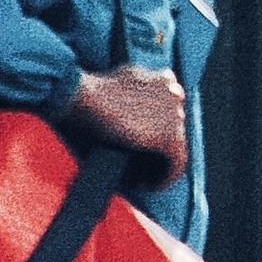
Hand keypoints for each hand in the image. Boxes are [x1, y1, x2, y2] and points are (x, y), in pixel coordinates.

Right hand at [66, 68, 186, 182]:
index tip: (146, 138)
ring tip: (144, 177)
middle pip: (174, 128)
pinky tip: (149, 185)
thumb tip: (152, 94)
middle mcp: (173, 95)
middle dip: (159, 144)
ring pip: (176, 147)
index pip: (173, 104)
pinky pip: (176, 164)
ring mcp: (174, 116)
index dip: (160, 124)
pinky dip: (165, 177)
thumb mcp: (123, 76)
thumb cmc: (93, 88)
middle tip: (144, 162)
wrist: (84, 96)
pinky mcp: (168, 138)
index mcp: (164, 79)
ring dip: (162, 164)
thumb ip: (142, 84)